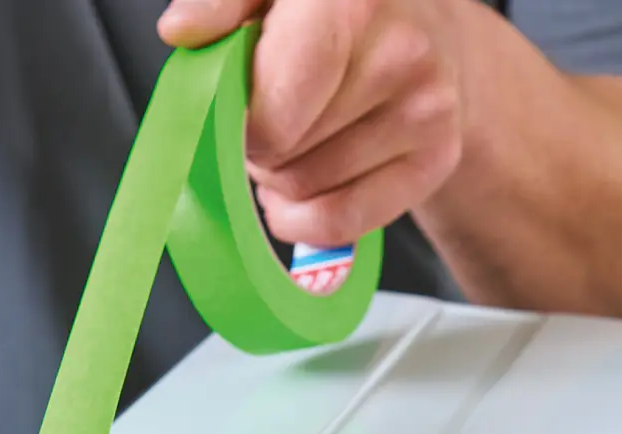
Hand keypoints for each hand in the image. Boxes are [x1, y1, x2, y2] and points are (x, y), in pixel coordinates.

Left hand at [159, 0, 466, 247]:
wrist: (426, 28)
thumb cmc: (334, 11)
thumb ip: (220, 0)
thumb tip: (183, 31)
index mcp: (348, 2)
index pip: (272, 114)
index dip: (238, 124)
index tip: (238, 104)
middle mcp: (400, 53)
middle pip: (280, 155)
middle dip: (258, 144)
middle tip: (271, 114)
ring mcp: (426, 110)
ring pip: (305, 190)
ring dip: (281, 177)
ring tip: (296, 136)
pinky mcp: (438, 157)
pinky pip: (343, 222)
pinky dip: (305, 220)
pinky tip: (300, 193)